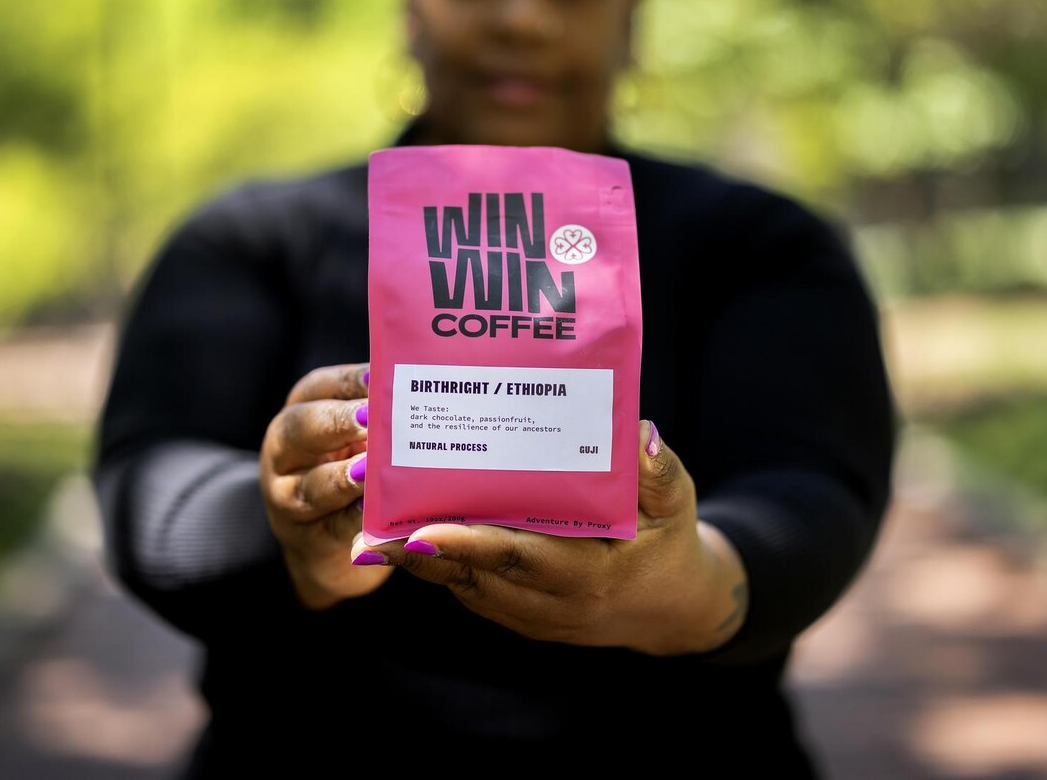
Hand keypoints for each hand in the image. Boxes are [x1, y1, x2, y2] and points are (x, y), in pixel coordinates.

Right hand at [259, 362, 387, 608]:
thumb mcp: (356, 438)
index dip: (347, 381)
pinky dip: (352, 521)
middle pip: (301, 429)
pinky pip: (330, 527)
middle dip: (337, 422)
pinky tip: (373, 513)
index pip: (319, 388)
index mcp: (301, 412)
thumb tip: (424, 385)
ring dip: (342, 478)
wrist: (330, 543)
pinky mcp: (306, 539)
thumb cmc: (351, 472)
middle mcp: (285, 451)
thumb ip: (378, 413)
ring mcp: (287, 497)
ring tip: (370, 471)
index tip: (378, 376)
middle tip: (370, 419)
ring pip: (310, 484)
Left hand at [349, 421, 749, 655]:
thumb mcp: (677, 504)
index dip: (465, 543)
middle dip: (417, 549)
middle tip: (369, 518)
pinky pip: (471, 589)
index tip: (418, 527)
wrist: (672, 610)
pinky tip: (407, 533)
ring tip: (373, 520)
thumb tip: (640, 431)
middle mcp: (553, 604)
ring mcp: (533, 616)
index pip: (516, 558)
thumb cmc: (669, 544)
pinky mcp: (521, 616)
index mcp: (589, 574)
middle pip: (473, 575)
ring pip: (464, 585)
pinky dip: (439, 564)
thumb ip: (658, 471)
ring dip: (417, 558)